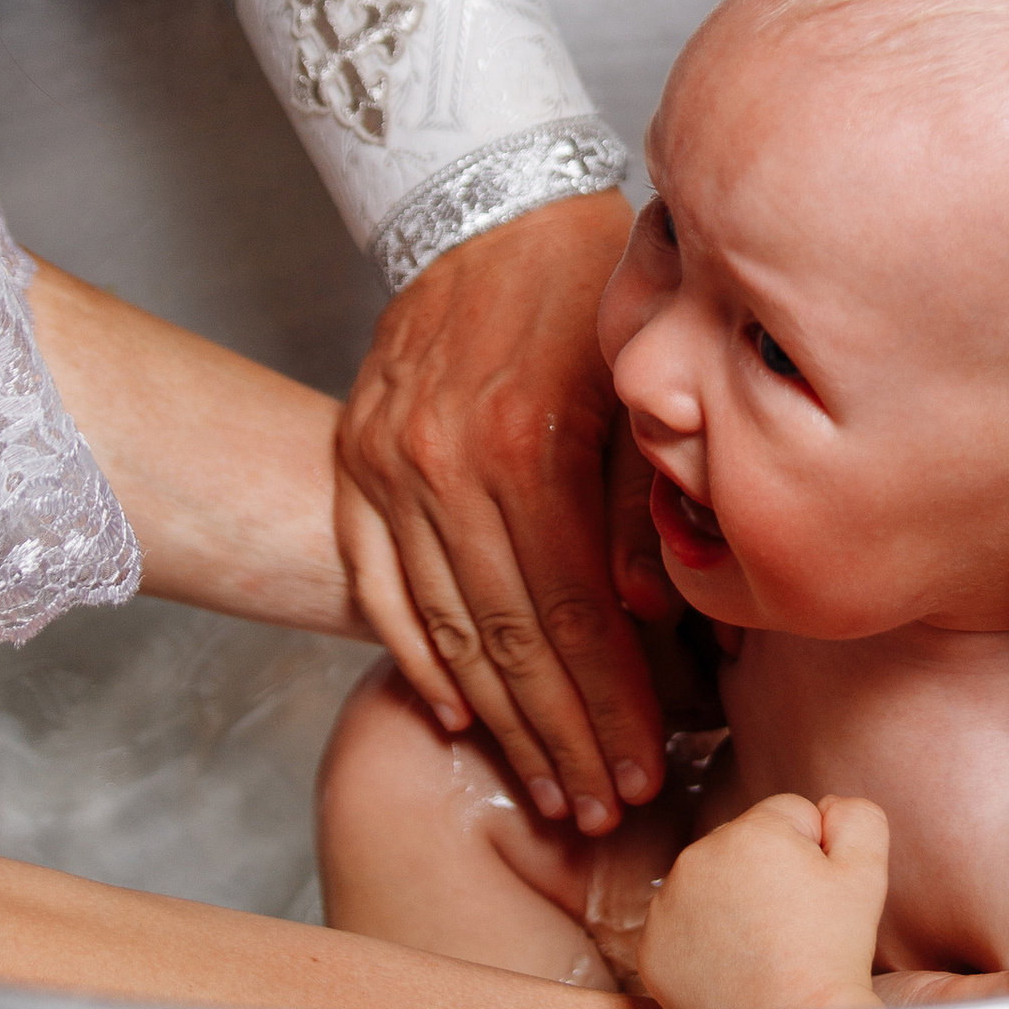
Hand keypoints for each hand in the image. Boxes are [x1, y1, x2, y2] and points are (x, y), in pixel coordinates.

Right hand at [334, 192, 670, 831]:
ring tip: (543, 784)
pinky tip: (453, 712)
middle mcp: (443, 463)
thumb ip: (645, 494)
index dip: (609, 703)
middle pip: (505, 638)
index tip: (642, 769)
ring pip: (441, 625)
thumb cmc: (584, 285)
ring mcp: (384, 466)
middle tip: (600, 804)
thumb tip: (656, 614)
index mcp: (526, 445)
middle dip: (559, 735)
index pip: (572, 613)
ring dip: (495, 719)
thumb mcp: (640, 376)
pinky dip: (412, 656)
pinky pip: (376, 585)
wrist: (485, 203)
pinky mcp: (352, 461)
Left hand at [639, 792, 891, 1008]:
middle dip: (769, 873)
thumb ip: (856, 817)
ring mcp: (667, 903)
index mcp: (752, 831)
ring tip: (763, 948)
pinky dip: (703, 940)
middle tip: (792, 926)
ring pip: (712, 882)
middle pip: (745, 845)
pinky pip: (683, 923)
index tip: (816, 898)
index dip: (814, 854)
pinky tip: (731, 966)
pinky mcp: (650, 946)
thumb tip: (827, 807)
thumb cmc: (832, 956)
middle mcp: (698, 856)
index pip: (789, 814)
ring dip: (734, 903)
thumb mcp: (867, 873)